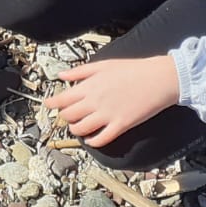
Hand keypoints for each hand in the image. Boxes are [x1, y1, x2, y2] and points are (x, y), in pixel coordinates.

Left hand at [45, 55, 181, 147]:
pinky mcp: (121, 125)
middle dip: (64, 116)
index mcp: (89, 86)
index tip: (48, 104)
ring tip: (77, 127)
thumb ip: (80, 72)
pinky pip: (101, 139)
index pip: (62, 99)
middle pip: (69, 115)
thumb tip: (62, 75)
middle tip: (66, 115)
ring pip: (81, 129)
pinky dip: (92, 142)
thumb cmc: (132, 69)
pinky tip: (91, 139)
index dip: (52, 103)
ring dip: (76, 130)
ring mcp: (107, 115)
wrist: (158, 79)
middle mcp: (95, 102)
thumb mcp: (103, 65)